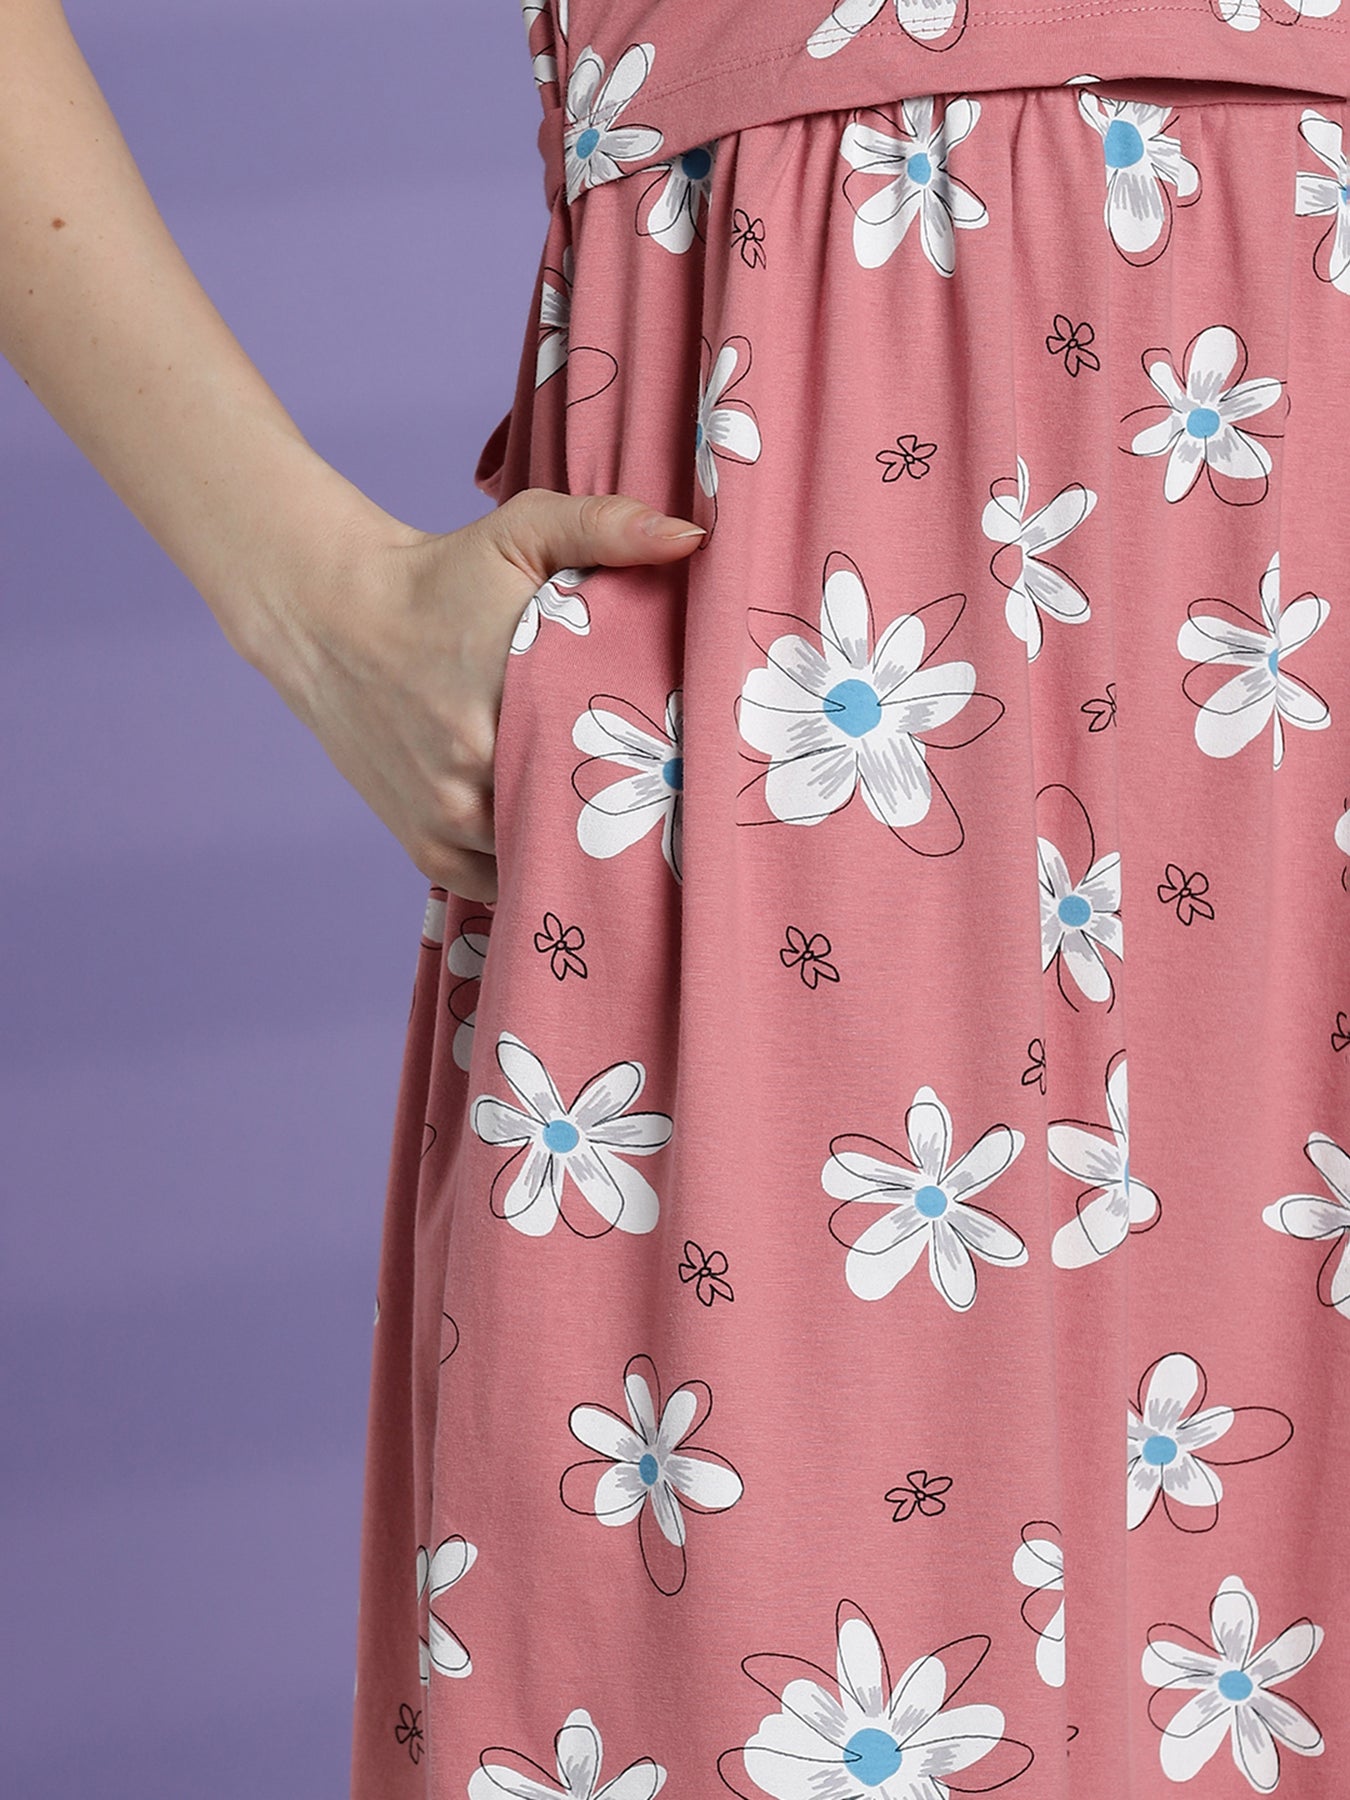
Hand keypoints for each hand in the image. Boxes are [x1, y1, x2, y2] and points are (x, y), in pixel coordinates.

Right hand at [248, 488, 705, 903]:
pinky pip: (498, 883)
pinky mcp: (423, 845)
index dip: (663, 770)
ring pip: (543, 859)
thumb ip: (608, 528)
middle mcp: (476, 767)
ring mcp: (447, 816)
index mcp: (513, 693)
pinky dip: (527, 868)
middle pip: (584, 820)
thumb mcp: (521, 531)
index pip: (619, 760)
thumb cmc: (439, 575)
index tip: (693, 762)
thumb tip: (690, 537)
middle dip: (627, 813)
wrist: (329, 619)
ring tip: (614, 823)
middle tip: (669, 801)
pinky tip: (554, 841)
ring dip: (574, 846)